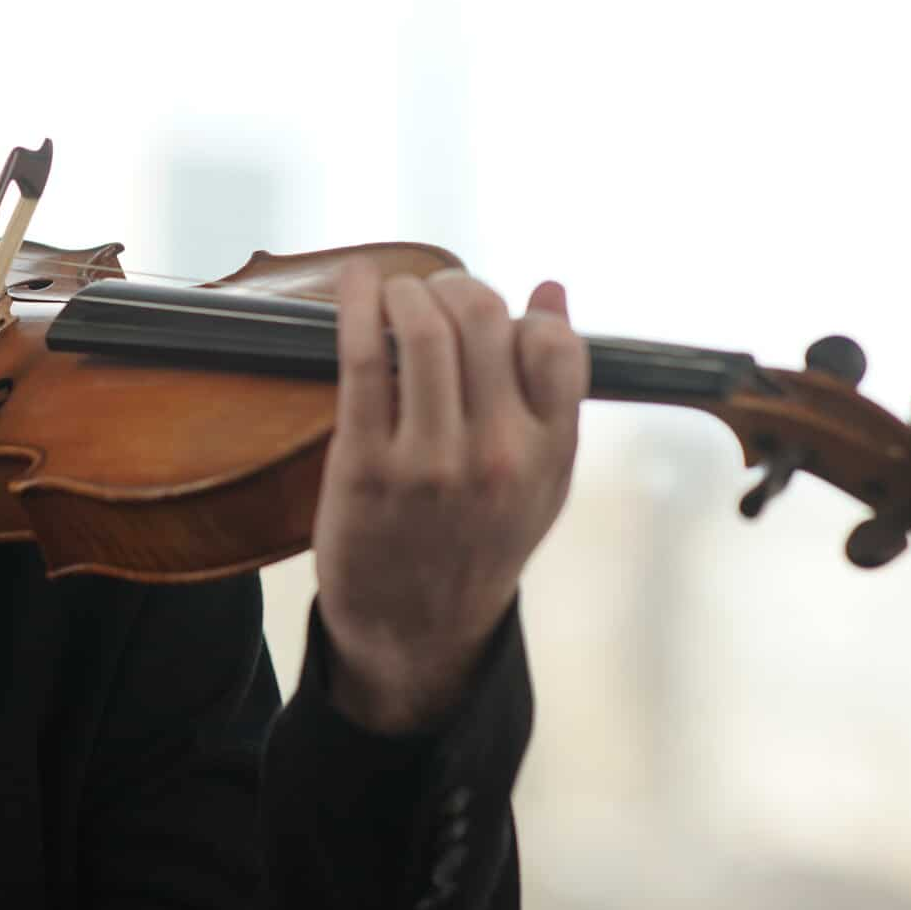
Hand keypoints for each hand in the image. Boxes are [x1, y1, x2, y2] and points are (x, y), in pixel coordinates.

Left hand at [312, 262, 588, 733]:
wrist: (413, 629)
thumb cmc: (475, 542)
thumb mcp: (540, 480)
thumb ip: (554, 388)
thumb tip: (552, 289)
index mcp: (548, 454)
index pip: (556, 345)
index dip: (521, 311)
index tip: (491, 312)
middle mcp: (498, 455)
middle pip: (486, 321)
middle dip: (455, 286)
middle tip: (432, 291)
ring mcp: (431, 461)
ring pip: (427, 332)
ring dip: (406, 290)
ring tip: (394, 291)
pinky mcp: (366, 464)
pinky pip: (365, 361)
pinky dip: (358, 306)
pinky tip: (354, 281)